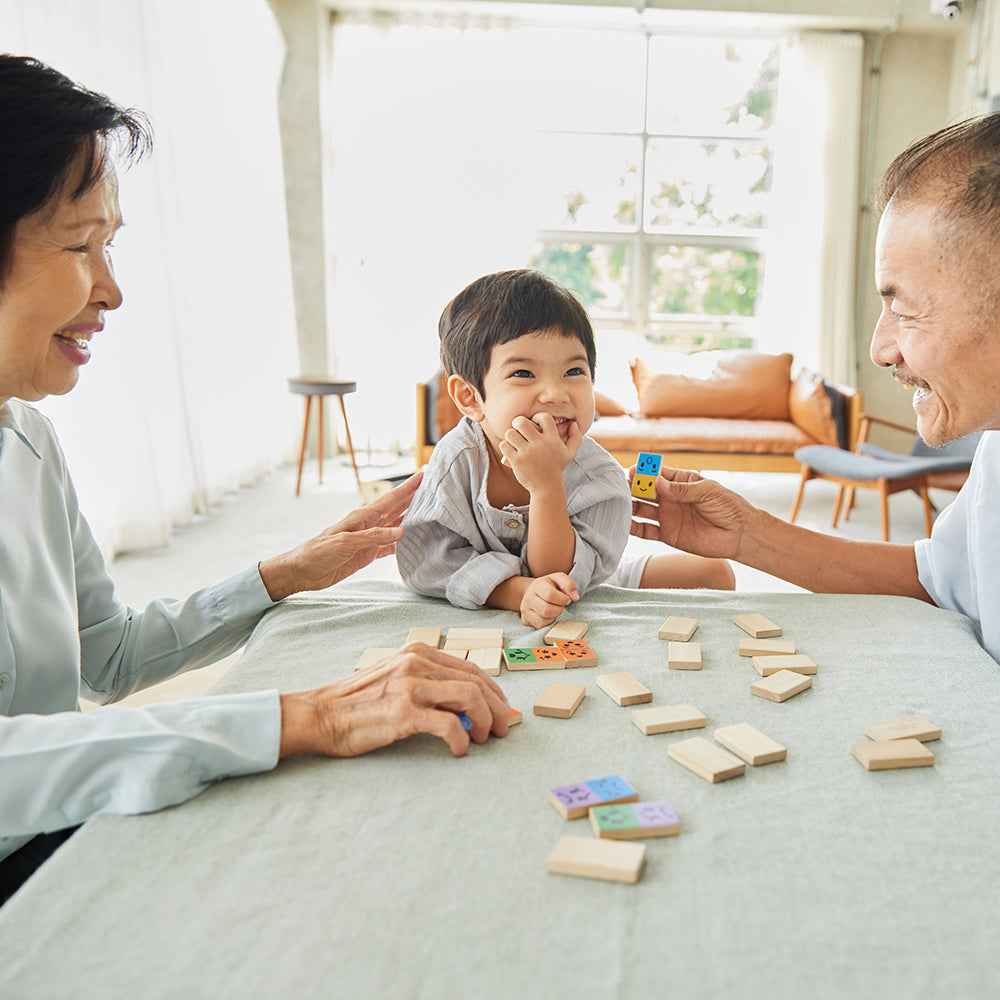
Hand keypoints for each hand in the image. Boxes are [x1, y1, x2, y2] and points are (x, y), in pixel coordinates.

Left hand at [258, 472, 421, 600]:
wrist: (302, 571)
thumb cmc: (317, 553)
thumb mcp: (344, 543)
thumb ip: (372, 537)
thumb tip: (400, 532)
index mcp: (362, 517)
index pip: (390, 499)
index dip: (407, 488)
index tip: (422, 475)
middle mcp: (368, 525)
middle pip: (396, 508)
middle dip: (413, 497)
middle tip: (432, 488)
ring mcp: (368, 539)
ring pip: (395, 525)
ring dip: (410, 518)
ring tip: (428, 512)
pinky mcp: (367, 554)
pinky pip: (389, 546)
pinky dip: (402, 543)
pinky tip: (412, 541)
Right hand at [278, 642, 510, 757]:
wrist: (320, 714)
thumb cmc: (357, 702)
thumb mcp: (396, 677)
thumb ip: (428, 682)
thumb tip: (468, 704)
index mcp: (417, 652)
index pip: (471, 668)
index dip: (494, 692)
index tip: (501, 711)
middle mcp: (416, 662)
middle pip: (476, 682)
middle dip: (497, 708)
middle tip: (502, 730)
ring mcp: (410, 686)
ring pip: (470, 698)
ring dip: (485, 722)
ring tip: (484, 740)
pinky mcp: (403, 713)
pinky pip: (450, 726)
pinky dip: (462, 740)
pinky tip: (458, 751)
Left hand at [499, 413, 580, 491]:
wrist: (547, 487)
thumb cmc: (556, 467)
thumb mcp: (569, 454)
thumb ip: (576, 438)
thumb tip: (574, 424)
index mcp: (552, 438)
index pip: (543, 417)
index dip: (536, 417)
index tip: (534, 424)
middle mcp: (540, 443)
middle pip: (521, 422)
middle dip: (517, 423)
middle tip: (518, 429)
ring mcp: (528, 452)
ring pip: (510, 433)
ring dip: (510, 435)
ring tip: (513, 440)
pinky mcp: (517, 461)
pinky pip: (505, 445)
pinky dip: (505, 446)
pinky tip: (509, 448)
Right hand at [519, 573, 578, 627]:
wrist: (533, 592)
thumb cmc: (549, 586)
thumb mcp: (559, 579)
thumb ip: (569, 584)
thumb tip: (575, 597)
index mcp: (537, 585)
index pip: (550, 594)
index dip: (562, 599)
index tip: (567, 599)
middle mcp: (529, 597)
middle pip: (546, 609)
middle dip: (558, 609)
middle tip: (560, 605)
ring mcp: (526, 609)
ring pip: (542, 619)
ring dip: (553, 616)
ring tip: (554, 609)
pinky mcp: (526, 619)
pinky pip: (539, 625)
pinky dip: (548, 622)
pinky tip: (549, 615)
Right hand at [629, 466, 751, 560]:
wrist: (740, 534)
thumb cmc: (728, 506)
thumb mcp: (707, 491)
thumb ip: (681, 489)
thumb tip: (658, 483)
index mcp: (680, 482)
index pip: (656, 474)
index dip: (643, 472)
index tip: (631, 472)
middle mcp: (670, 498)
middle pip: (645, 491)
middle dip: (632, 488)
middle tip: (620, 488)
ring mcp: (667, 516)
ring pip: (641, 509)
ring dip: (629, 506)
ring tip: (619, 505)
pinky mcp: (668, 534)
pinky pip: (646, 531)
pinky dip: (634, 528)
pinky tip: (625, 525)